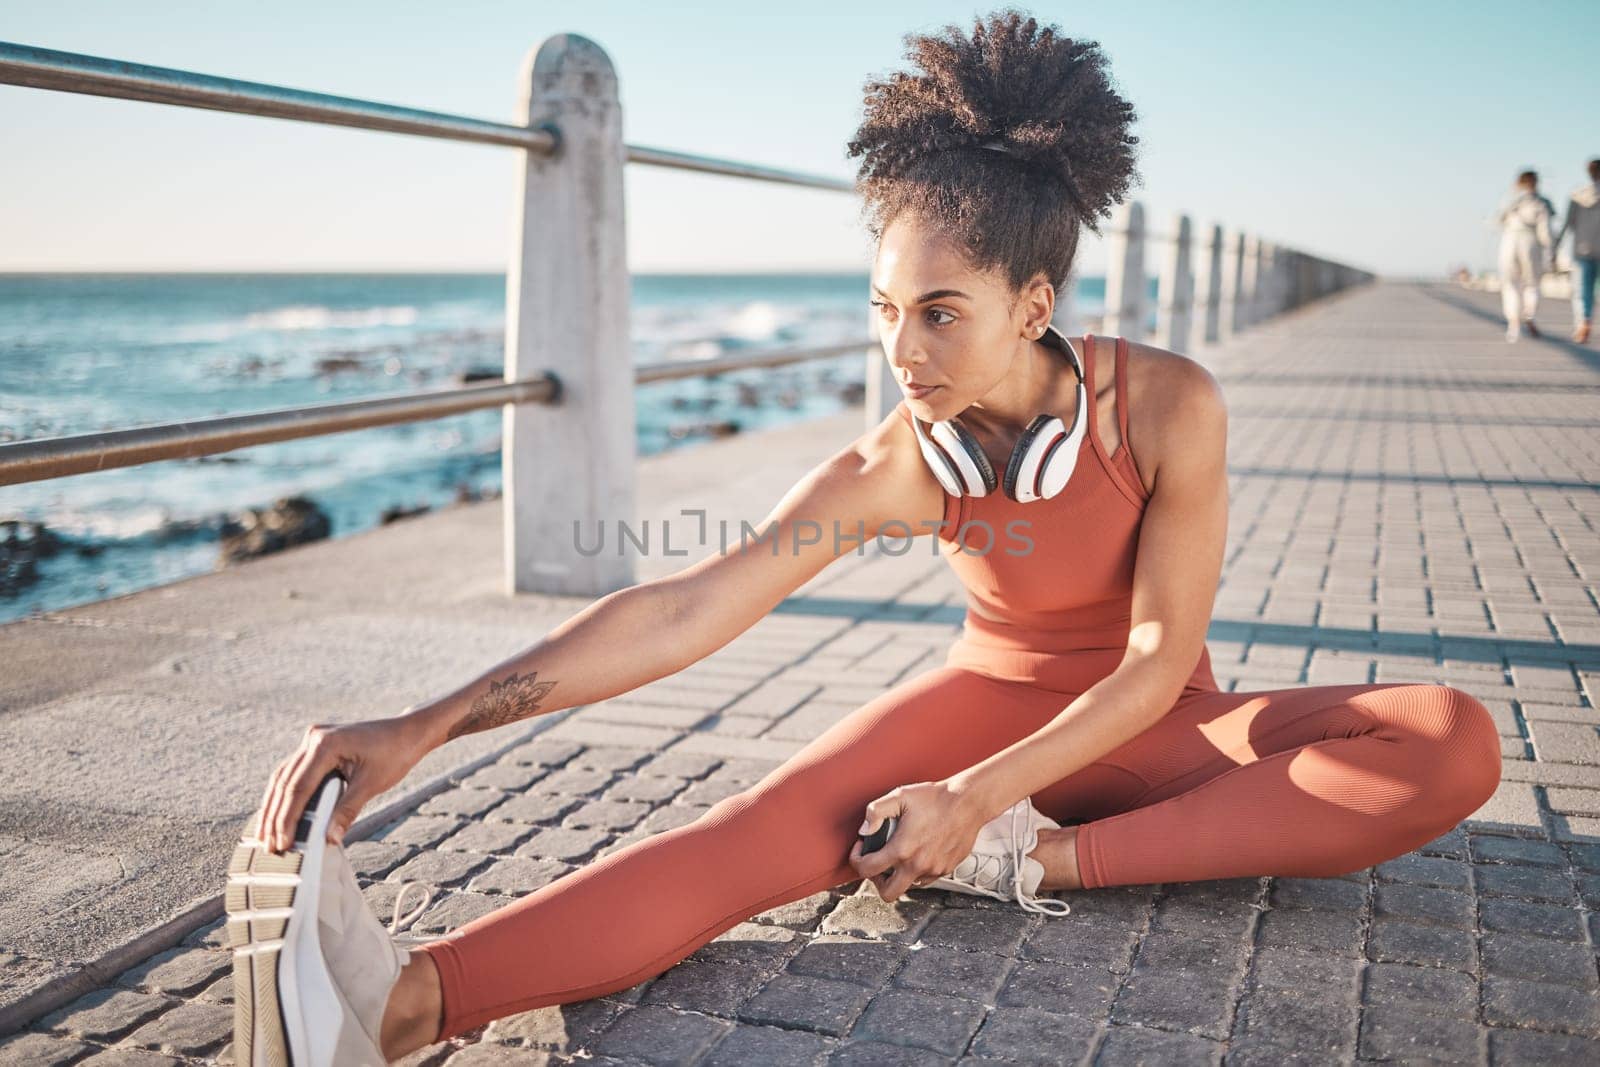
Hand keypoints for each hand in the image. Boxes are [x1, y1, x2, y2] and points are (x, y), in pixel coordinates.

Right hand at [251, 714, 430, 853]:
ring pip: (283, 777)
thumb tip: (328, 839)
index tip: (282, 843)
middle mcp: (314, 737)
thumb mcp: (372, 784)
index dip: (288, 819)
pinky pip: (294, 772)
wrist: (408, 732)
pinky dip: (285, 795)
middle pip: (285, 782)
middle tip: (268, 847)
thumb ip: (347, 811)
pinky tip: (277, 816)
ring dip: (274, 807)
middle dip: (275, 817)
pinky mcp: (316, 745)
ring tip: (265, 837)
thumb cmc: (394, 754)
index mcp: (326, 744)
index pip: (299, 787)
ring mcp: (313, 739)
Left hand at [848, 779, 986, 901]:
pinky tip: (919, 851)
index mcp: (902, 849)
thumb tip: (864, 831)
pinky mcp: (946, 869)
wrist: (968, 802)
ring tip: (900, 854)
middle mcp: (917, 865)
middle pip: (888, 893)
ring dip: (899, 875)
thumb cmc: (935, 798)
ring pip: (908, 886)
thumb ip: (875, 811)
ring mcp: (933, 870)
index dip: (857, 860)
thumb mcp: (900, 796)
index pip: (867, 870)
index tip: (861, 848)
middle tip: (878, 863)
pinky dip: (918, 871)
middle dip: (877, 882)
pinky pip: (926, 879)